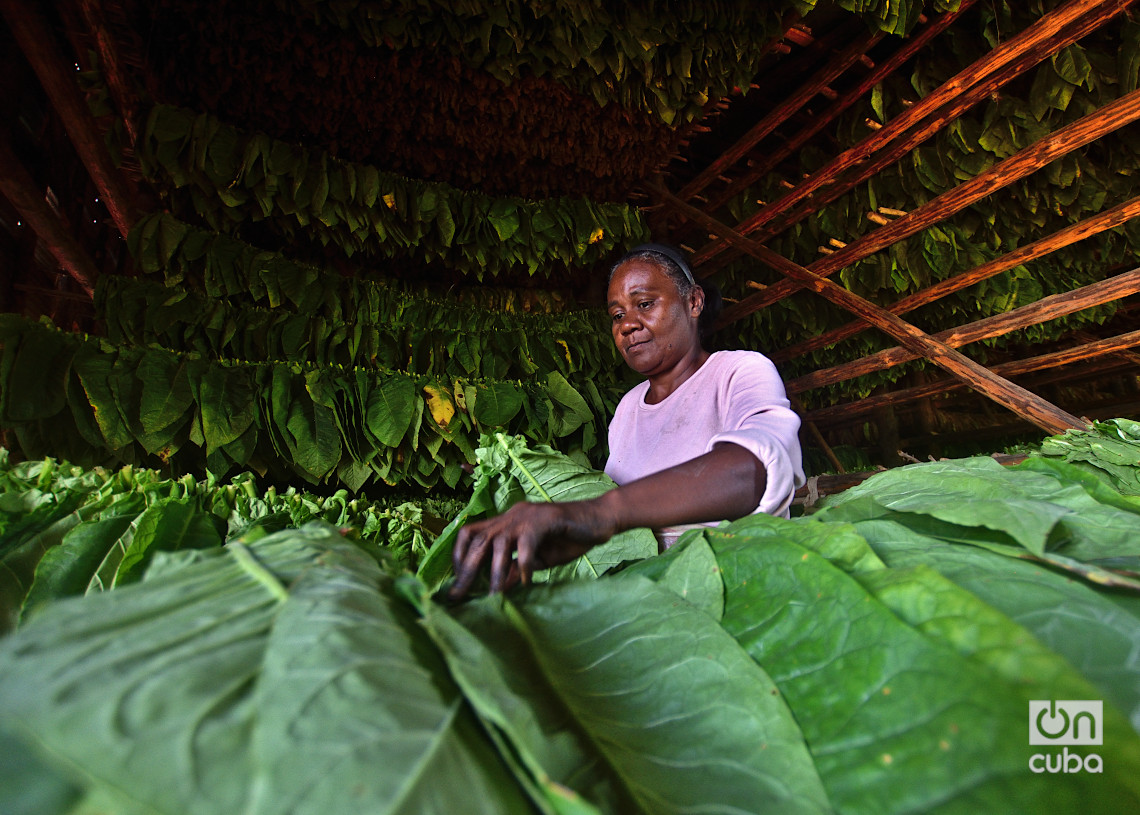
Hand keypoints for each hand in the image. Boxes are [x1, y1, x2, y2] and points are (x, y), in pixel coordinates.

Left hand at [448, 499, 614, 597]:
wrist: (599, 520)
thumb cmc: (568, 539)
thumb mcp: (537, 560)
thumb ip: (516, 570)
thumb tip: (496, 589)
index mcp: (506, 522)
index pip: (470, 533)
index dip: (459, 556)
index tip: (457, 581)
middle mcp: (511, 516)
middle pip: (478, 540)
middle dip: (466, 570)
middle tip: (458, 596)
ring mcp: (527, 516)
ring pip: (499, 543)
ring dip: (493, 572)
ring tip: (493, 596)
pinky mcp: (545, 519)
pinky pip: (527, 545)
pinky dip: (523, 565)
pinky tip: (526, 582)